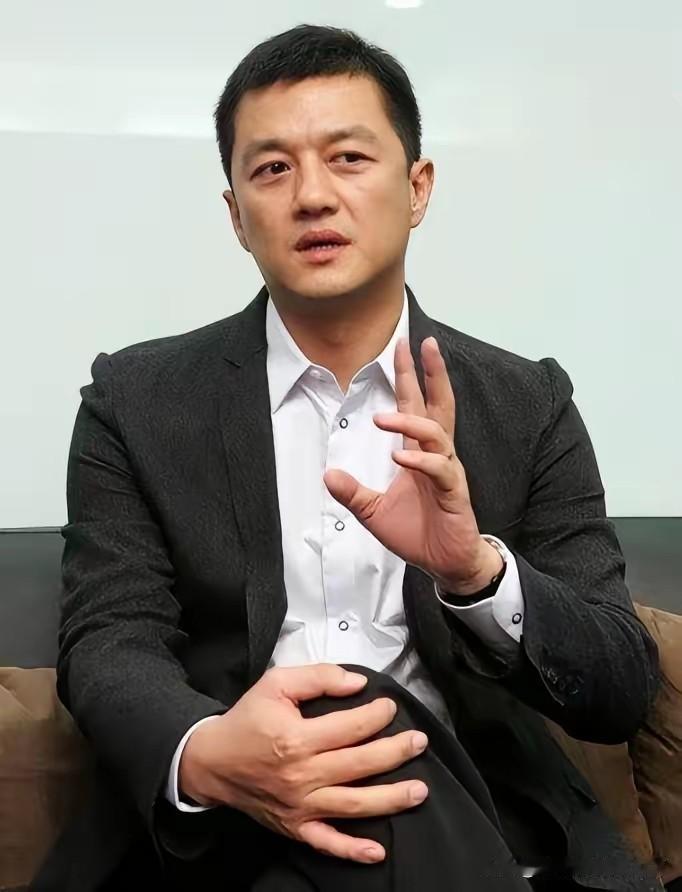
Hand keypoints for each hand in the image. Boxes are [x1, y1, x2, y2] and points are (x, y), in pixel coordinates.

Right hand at [178, 664, 428, 863]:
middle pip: (360, 764)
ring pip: (354, 805)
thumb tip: (357, 683)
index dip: (376, 715)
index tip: (390, 707)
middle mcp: (302, 775)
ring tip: (420, 790)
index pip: (350, 727)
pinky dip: (352, 850)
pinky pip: (327, 844)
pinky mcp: (295, 827)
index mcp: (297, 738)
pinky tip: (378, 851)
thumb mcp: (276, 684)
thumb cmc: (247, 720)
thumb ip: (318, 677)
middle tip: (419, 742)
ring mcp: (300, 806)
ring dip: (391, 799)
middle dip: (396, 752)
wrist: (212, 761)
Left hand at [323, 336, 501, 594]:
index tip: (402, 347)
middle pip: (437, 404)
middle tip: (421, 344)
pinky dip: (420, 460)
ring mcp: (447, 471)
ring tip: (383, 418)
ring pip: (436, 433)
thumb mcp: (374, 512)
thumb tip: (328, 476)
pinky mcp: (454, 492)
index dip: (409, 376)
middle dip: (429, 374)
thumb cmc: (417, 533)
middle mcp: (437, 455)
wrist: (444, 562)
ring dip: (410, 422)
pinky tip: (401, 457)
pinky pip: (439, 468)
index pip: (416, 406)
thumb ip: (353, 493)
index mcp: (419, 453)